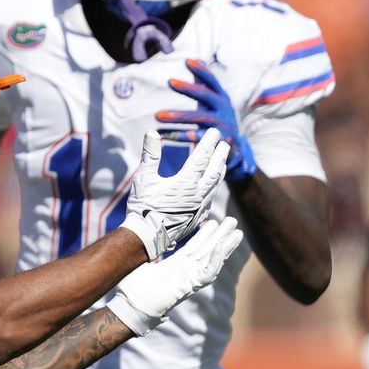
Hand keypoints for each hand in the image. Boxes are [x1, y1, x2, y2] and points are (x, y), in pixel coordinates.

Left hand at [107, 218, 244, 335]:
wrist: (131, 306)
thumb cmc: (133, 289)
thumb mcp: (140, 263)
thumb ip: (146, 252)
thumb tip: (137, 241)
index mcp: (175, 265)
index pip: (194, 246)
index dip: (204, 234)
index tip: (212, 221)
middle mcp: (185, 271)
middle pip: (207, 250)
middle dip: (220, 236)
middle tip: (232, 221)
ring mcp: (189, 278)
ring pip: (212, 260)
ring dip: (225, 246)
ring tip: (237, 232)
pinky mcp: (189, 286)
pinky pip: (207, 273)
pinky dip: (214, 261)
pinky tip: (220, 247)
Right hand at [120, 129, 229, 260]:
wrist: (146, 237)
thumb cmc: (143, 207)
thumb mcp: (144, 178)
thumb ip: (150, 154)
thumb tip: (151, 132)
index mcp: (185, 182)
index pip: (201, 157)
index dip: (208, 143)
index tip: (214, 132)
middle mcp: (197, 194)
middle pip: (214, 170)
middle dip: (220, 155)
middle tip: (225, 144)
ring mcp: (199, 207)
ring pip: (215, 185)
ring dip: (220, 171)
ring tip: (223, 162)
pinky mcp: (198, 217)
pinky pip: (211, 198)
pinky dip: (214, 188)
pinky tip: (212, 187)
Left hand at [157, 59, 255, 181]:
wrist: (236, 150)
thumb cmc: (219, 120)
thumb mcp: (214, 101)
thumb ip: (204, 83)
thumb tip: (195, 59)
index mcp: (222, 98)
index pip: (212, 81)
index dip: (201, 70)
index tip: (187, 61)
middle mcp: (224, 110)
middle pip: (206, 96)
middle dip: (188, 88)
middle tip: (170, 81)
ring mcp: (222, 126)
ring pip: (199, 118)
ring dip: (178, 116)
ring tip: (157, 115)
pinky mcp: (217, 143)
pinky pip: (195, 139)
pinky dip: (180, 136)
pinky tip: (164, 134)